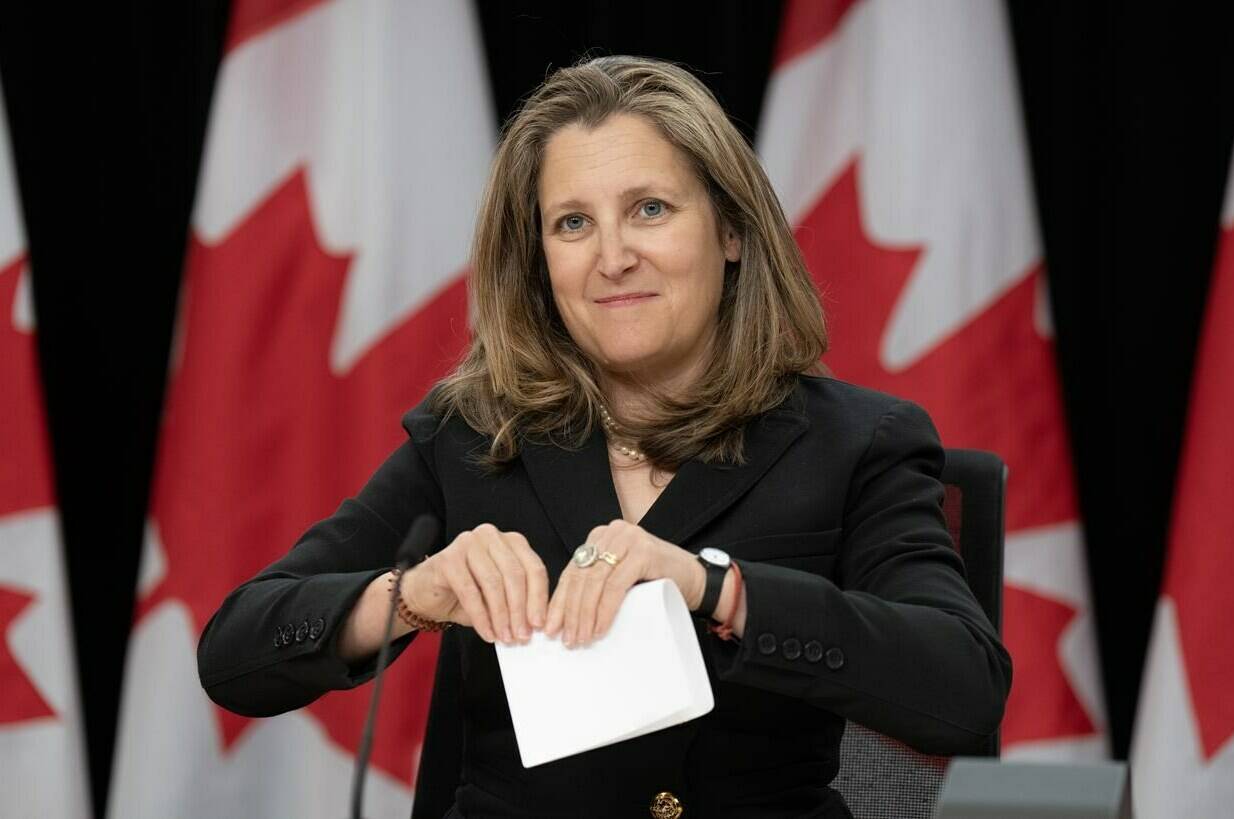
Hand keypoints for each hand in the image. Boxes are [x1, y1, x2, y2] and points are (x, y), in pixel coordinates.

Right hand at [402, 523, 548, 644]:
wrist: (427, 592)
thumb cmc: (466, 592)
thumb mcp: (499, 596)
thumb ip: (518, 603)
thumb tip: (535, 625)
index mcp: (511, 542)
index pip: (533, 568)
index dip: (539, 599)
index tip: (540, 624)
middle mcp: (491, 537)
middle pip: (515, 574)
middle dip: (520, 610)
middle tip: (522, 635)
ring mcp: (469, 543)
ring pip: (493, 583)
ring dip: (501, 616)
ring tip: (504, 636)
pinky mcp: (449, 558)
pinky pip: (470, 592)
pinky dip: (481, 617)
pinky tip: (486, 632)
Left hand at [544, 519, 704, 646]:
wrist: (695, 578)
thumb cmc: (656, 581)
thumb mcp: (620, 578)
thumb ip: (598, 584)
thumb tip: (566, 619)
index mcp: (600, 537)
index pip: (572, 571)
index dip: (559, 602)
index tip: (550, 628)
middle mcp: (611, 533)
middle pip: (581, 576)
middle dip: (570, 612)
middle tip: (567, 639)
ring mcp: (628, 539)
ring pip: (595, 581)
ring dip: (585, 614)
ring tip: (582, 638)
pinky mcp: (643, 551)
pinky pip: (615, 585)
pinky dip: (605, 609)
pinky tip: (600, 627)